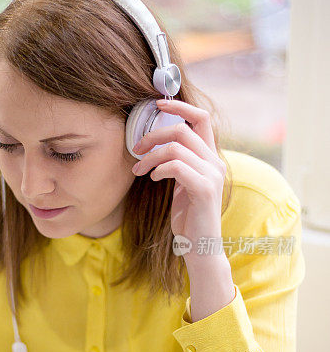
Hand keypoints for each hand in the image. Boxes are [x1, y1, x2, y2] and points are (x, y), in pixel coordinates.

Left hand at [131, 99, 226, 254]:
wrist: (200, 247)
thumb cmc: (188, 216)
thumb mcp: (182, 183)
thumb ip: (177, 163)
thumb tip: (153, 143)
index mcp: (211, 157)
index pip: (202, 118)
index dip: (180, 107)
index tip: (156, 105)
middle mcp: (215, 162)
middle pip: (183, 130)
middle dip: (153, 135)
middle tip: (136, 149)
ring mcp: (212, 175)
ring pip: (176, 148)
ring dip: (150, 156)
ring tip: (139, 170)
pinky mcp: (204, 189)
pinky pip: (176, 166)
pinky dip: (159, 169)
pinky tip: (153, 178)